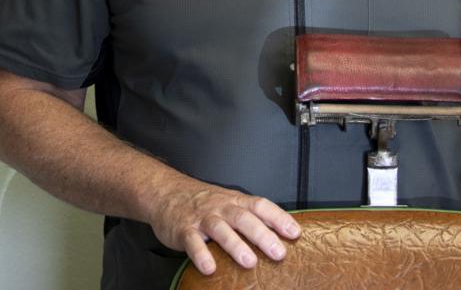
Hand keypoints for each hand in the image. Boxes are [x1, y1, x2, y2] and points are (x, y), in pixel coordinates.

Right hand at [147, 178, 299, 274]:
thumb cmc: (202, 201)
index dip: (278, 218)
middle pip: (244, 218)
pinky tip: (209, 268)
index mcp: (235, 201)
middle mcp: (221, 208)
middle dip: (262, 236)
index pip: (260, 206)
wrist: (165, 191)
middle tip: (278, 252)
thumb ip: (249, 216)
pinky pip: (192, 242)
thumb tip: (278, 235)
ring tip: (249, 262)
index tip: (295, 233)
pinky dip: (201, 255)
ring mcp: (202, 218)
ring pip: (221, 229)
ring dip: (236, 245)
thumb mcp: (228, 201)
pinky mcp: (183, 229)